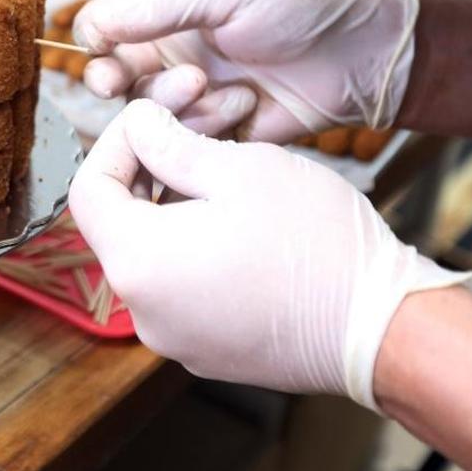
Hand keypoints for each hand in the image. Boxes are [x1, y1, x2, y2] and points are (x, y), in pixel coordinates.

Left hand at [69, 99, 471, 407]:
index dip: (112, 145)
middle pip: (120, 224)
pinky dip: (196, 250)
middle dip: (151, 171)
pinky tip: (241, 224)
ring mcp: (174, 336)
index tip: (150, 121)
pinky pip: (182, 289)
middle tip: (196, 136)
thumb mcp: (241, 169)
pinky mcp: (207, 350)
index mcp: (138, 262)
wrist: (383, 329)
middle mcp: (143, 310)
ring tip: (226, 176)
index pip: (88, 192)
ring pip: (154, 255)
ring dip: (176, 208)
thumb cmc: (318, 246)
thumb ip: (171, 144)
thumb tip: (136, 125)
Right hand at [72, 0, 418, 143]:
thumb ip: (153, 9)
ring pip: (150, 118)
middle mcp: (172, 60)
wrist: (359, 54)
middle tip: (141, 84)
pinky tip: (246, 105)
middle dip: (127, 86)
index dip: (97, 53)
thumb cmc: (294, 7)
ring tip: (222, 85)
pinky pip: (186, 145)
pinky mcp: (217, 137)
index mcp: (165, 19)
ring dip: (179, 105)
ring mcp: (194, 101)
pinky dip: (210, 126)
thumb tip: (86, 27)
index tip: (104, 61)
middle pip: (118, 85)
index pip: (105, 38)